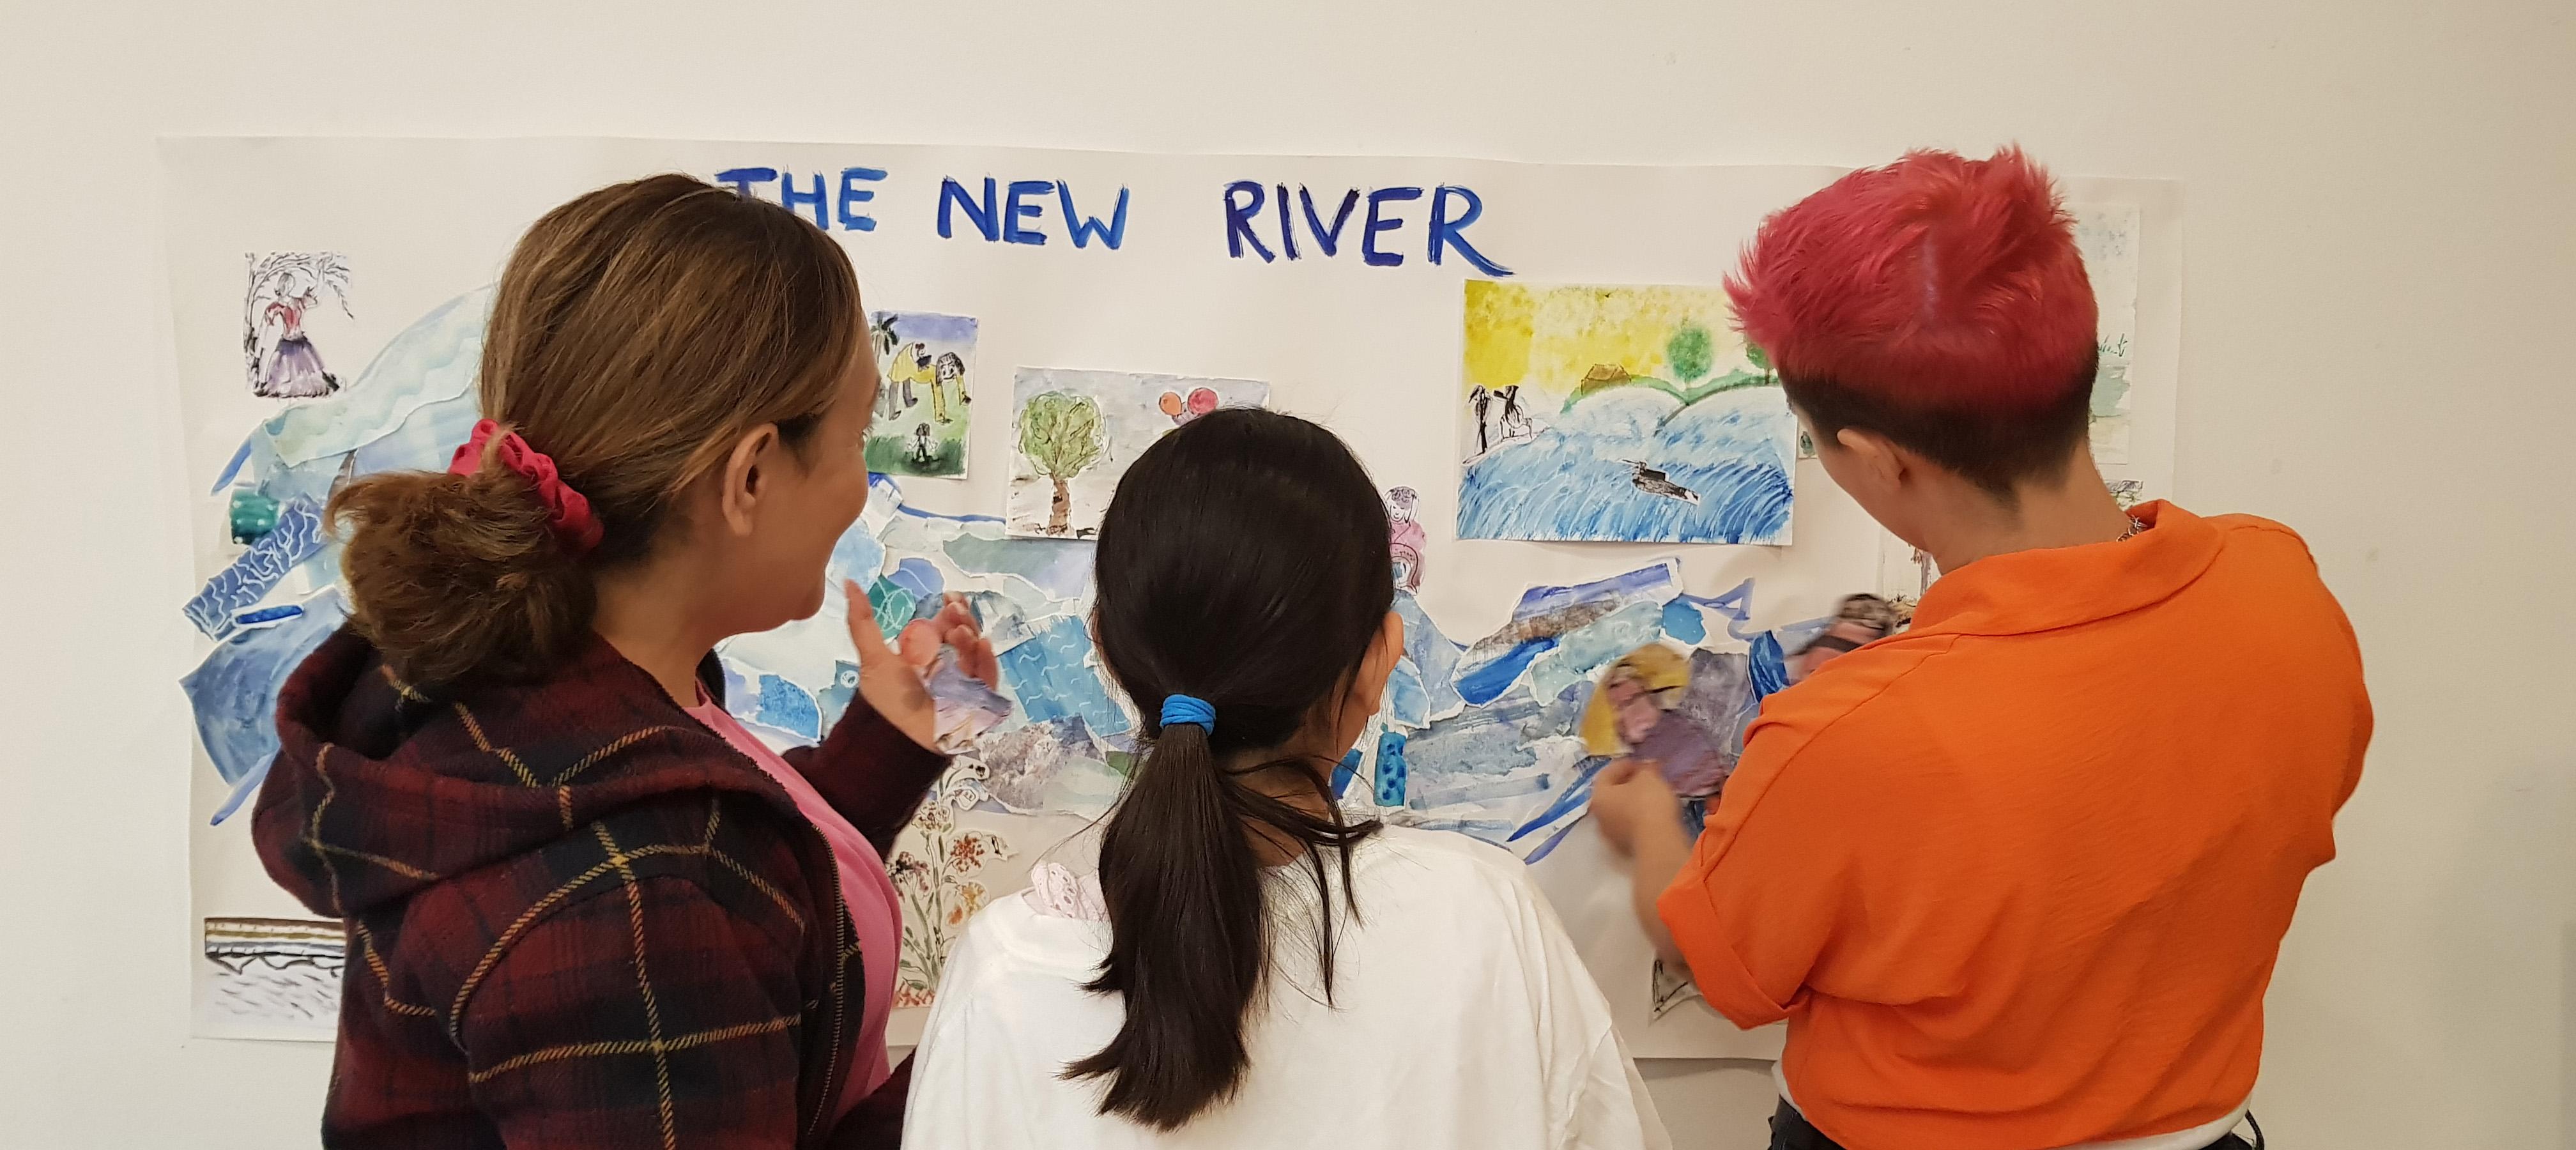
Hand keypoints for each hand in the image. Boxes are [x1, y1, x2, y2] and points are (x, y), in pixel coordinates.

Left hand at [844, 583, 998, 750]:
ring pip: (976, 654)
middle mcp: (947, 669)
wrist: (896, 740)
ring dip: (971, 636)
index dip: (950, 612)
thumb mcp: (872, 656)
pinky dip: (987, 661)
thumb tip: (848, 582)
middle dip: (962, 619)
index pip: (946, 629)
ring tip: (958, 629)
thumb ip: (863, 620)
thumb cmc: (885, 700)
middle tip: (954, 607)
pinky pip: (988, 678)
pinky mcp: (978, 702)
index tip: (950, 596)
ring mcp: (964, 685)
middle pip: (965, 637)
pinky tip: (982, 643)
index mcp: (927, 659)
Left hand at [1587, 757, 1679, 857]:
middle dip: (1628, 783)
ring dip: (1633, 801)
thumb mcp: (1649, 777)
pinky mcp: (1625, 847)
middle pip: (1612, 794)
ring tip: (1652, 794)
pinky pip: (1630, 825)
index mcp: (1598, 796)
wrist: (1658, 841)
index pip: (1606, 774)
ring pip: (1620, 811)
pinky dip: (1639, 816)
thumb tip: (1646, 766)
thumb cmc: (1648, 803)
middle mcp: (1599, 817)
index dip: (1624, 765)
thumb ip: (1646, 768)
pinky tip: (1654, 812)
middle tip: (1646, 777)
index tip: (1640, 763)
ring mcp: (1611, 835)